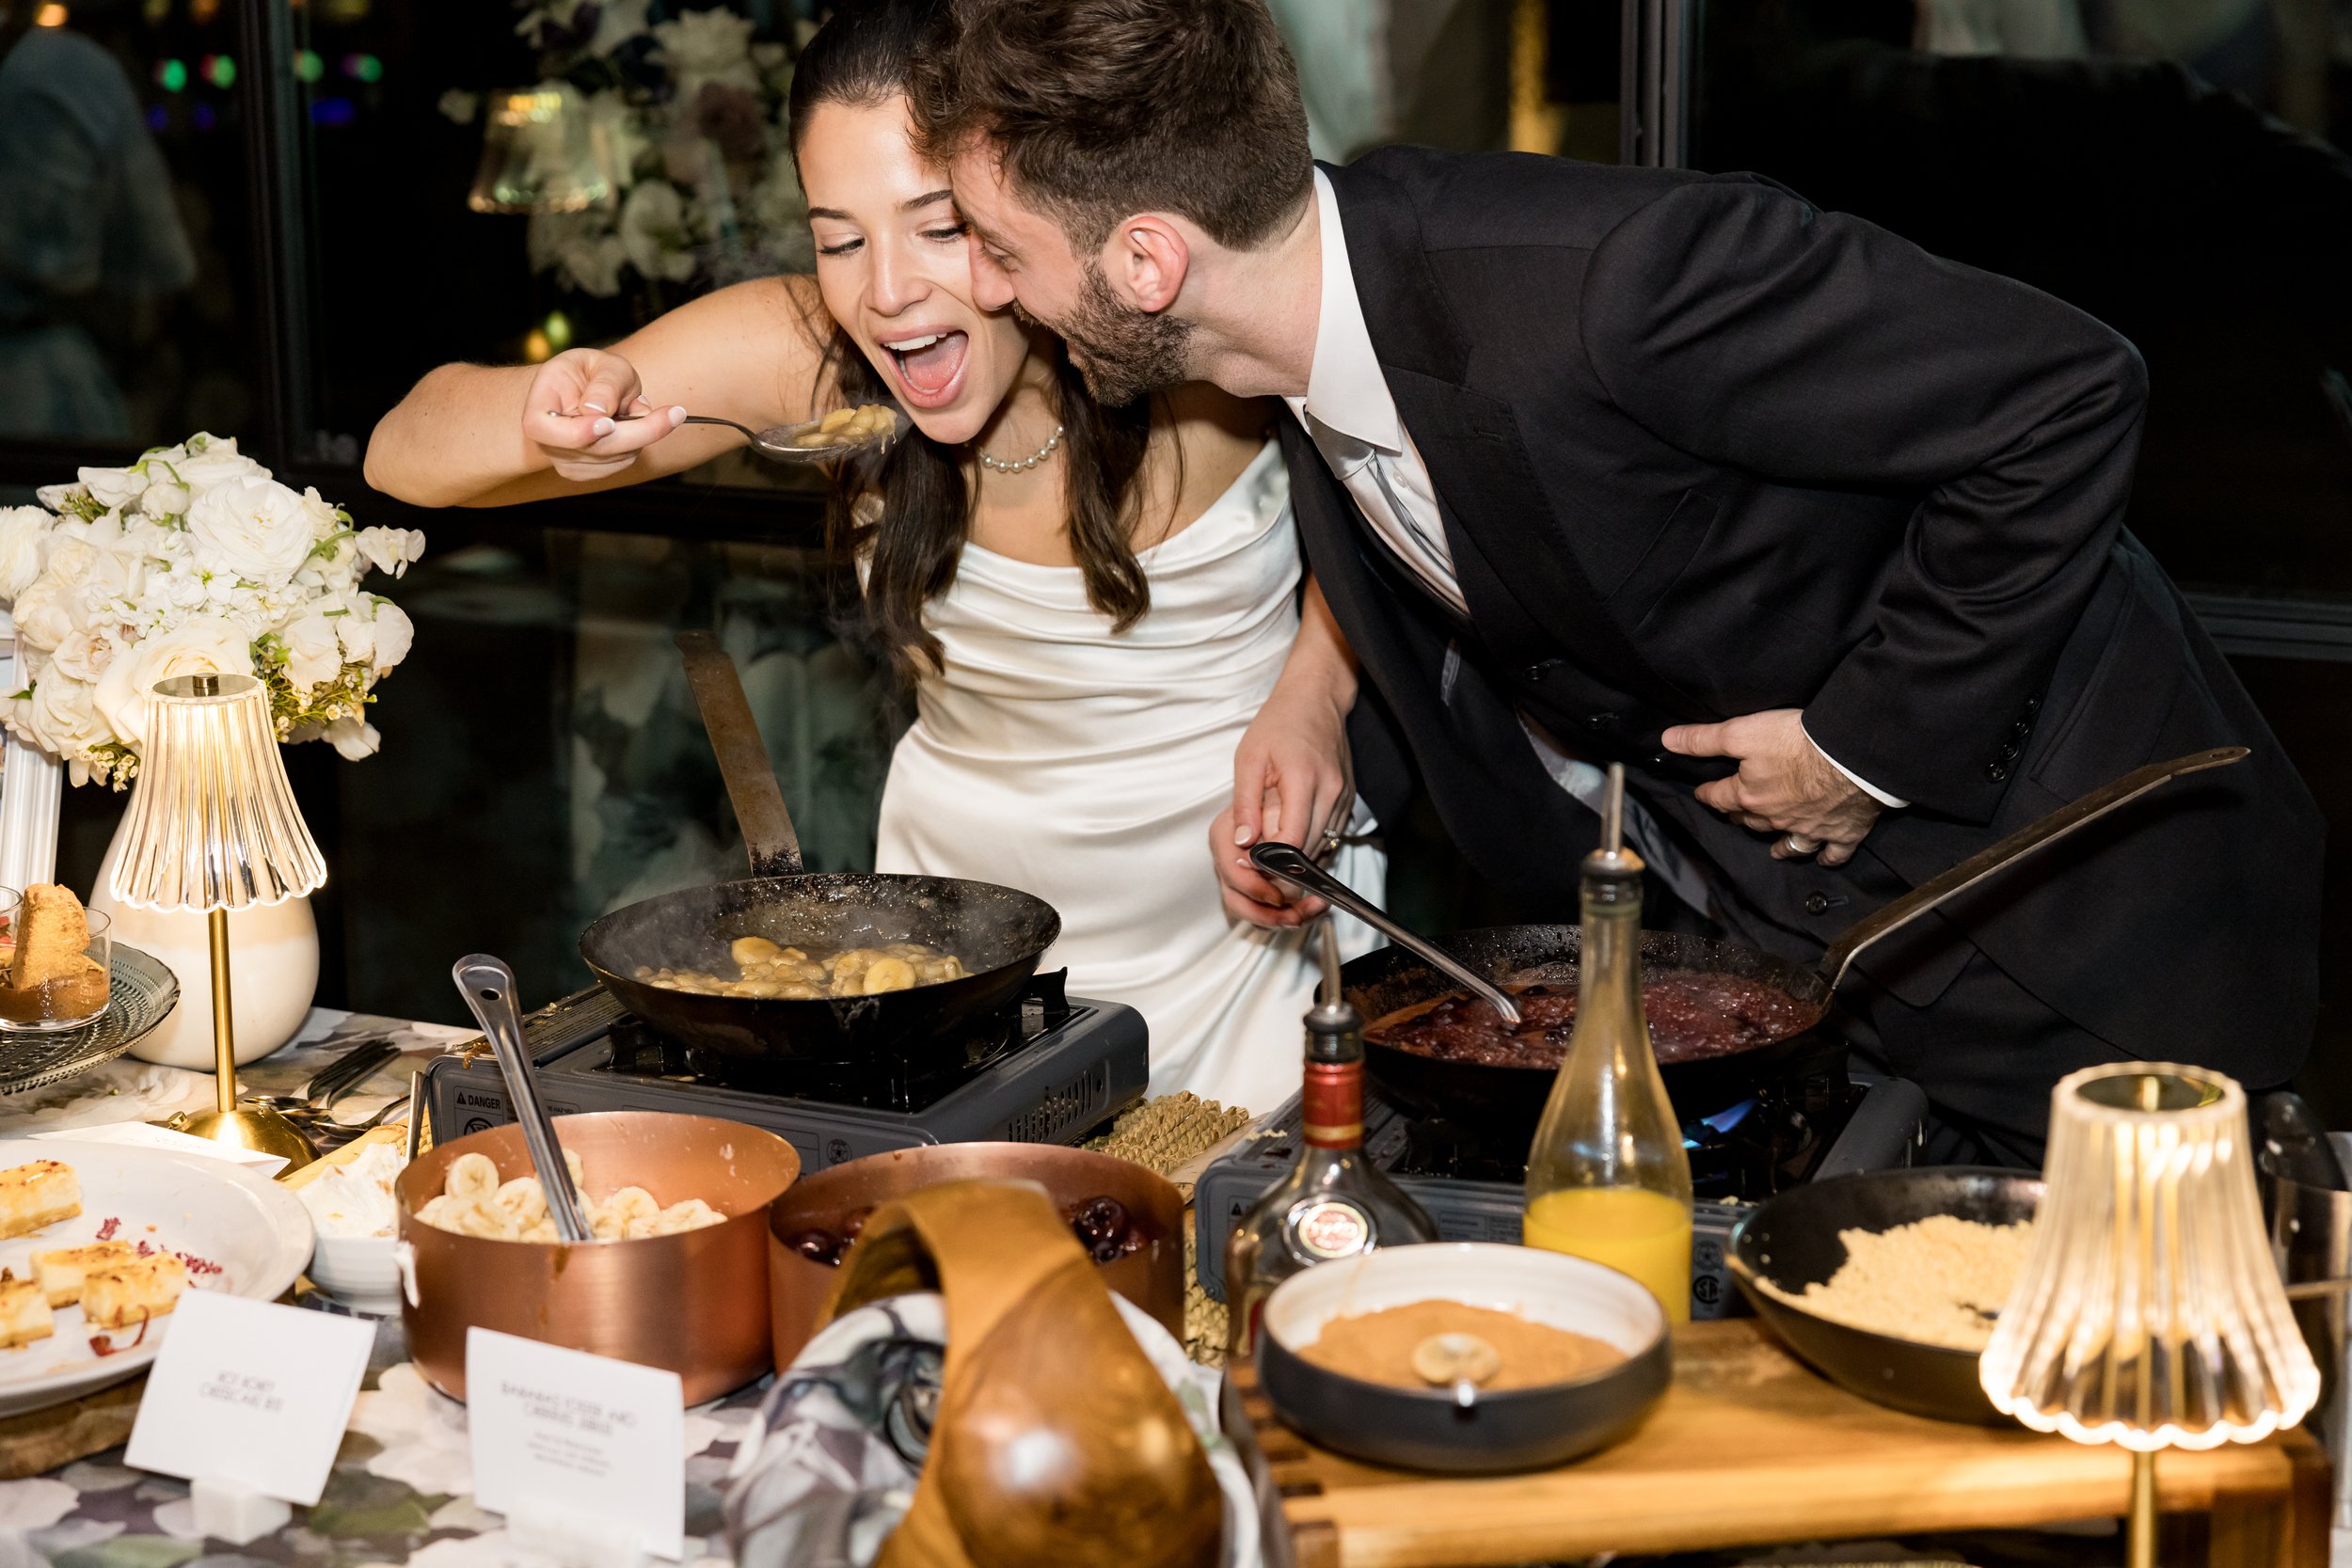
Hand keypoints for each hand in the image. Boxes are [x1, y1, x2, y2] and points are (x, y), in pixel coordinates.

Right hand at [519, 349, 687, 481]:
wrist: (587, 391)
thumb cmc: (593, 374)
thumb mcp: (604, 364)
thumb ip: (605, 384)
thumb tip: (597, 410)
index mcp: (539, 403)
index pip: (541, 427)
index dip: (574, 432)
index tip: (608, 423)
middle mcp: (546, 438)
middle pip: (589, 449)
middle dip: (636, 432)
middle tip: (673, 414)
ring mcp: (564, 459)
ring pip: (610, 459)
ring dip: (639, 434)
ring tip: (634, 407)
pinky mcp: (586, 472)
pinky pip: (619, 464)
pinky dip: (635, 446)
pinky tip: (630, 426)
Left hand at [1211, 680, 1352, 928]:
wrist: (1316, 700)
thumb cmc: (1278, 725)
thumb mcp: (1249, 758)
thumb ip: (1245, 804)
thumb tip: (1243, 844)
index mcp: (1304, 779)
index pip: (1293, 840)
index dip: (1270, 861)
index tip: (1249, 862)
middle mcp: (1330, 792)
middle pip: (1310, 851)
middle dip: (1283, 867)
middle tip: (1256, 868)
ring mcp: (1344, 798)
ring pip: (1322, 848)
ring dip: (1298, 859)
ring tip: (1270, 855)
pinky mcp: (1348, 801)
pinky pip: (1330, 836)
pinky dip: (1311, 846)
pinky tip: (1291, 840)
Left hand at [1661, 708, 1881, 867]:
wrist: (1853, 758)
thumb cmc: (1796, 741)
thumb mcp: (1742, 733)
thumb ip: (1704, 740)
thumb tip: (1667, 742)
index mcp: (1749, 796)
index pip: (1719, 797)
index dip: (1708, 793)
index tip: (1702, 792)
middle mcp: (1775, 819)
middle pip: (1750, 821)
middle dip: (1740, 816)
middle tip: (1735, 812)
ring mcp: (1809, 830)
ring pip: (1787, 844)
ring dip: (1778, 846)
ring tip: (1773, 848)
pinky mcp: (1842, 833)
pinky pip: (1831, 853)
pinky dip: (1825, 858)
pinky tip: (1822, 859)